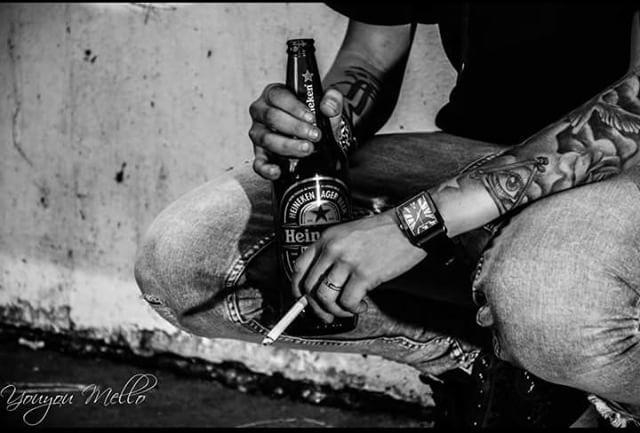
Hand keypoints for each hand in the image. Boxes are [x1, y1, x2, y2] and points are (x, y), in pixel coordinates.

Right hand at [248, 83, 344, 179]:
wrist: (314, 134)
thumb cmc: (315, 115)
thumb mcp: (327, 104)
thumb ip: (333, 99)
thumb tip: (328, 107)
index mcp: (273, 94)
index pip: (278, 96)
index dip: (294, 107)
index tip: (311, 118)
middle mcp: (261, 113)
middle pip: (271, 117)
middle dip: (295, 128)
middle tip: (314, 135)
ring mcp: (259, 133)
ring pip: (266, 139)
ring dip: (288, 145)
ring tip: (307, 149)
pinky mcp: (260, 154)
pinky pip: (258, 162)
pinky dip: (266, 168)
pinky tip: (278, 171)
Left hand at [291, 209, 426, 322]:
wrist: (409, 226)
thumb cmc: (384, 231)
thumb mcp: (350, 234)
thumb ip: (334, 253)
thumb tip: (325, 282)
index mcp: (327, 238)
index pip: (299, 267)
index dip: (297, 288)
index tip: (302, 299)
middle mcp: (333, 249)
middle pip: (310, 286)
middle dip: (316, 307)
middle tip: (327, 313)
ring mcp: (347, 262)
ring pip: (325, 297)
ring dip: (334, 311)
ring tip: (347, 310)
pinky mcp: (364, 274)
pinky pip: (347, 302)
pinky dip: (352, 310)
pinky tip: (362, 305)